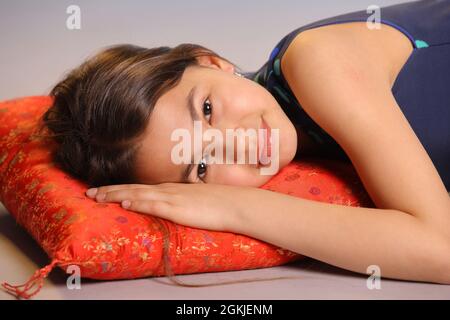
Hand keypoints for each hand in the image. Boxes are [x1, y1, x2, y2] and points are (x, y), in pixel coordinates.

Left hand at [85, 182, 263, 231]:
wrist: (234, 203)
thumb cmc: (218, 203)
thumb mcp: (194, 200)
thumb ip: (179, 201)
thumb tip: (167, 205)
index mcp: (171, 189)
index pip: (140, 187)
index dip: (120, 188)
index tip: (103, 190)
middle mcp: (167, 190)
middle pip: (133, 188)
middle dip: (110, 191)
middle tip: (89, 192)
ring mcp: (172, 198)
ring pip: (138, 194)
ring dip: (116, 195)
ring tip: (97, 197)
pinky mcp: (179, 208)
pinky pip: (155, 205)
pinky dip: (138, 203)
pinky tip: (125, 204)